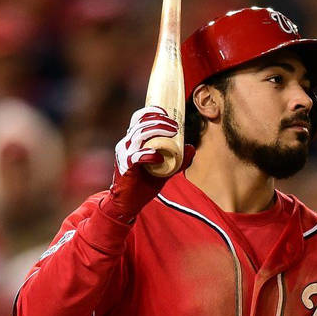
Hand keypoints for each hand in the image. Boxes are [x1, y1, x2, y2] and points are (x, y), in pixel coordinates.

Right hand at [107, 106, 194, 220]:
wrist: (128, 203)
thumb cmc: (143, 184)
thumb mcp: (165, 170)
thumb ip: (178, 160)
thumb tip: (191, 147)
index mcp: (133, 141)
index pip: (139, 118)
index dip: (152, 112)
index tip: (167, 114)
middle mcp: (126, 144)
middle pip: (141, 124)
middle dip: (160, 121)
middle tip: (175, 126)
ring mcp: (124, 154)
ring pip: (139, 135)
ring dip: (157, 131)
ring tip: (172, 133)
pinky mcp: (125, 167)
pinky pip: (136, 156)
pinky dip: (149, 155)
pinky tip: (159, 157)